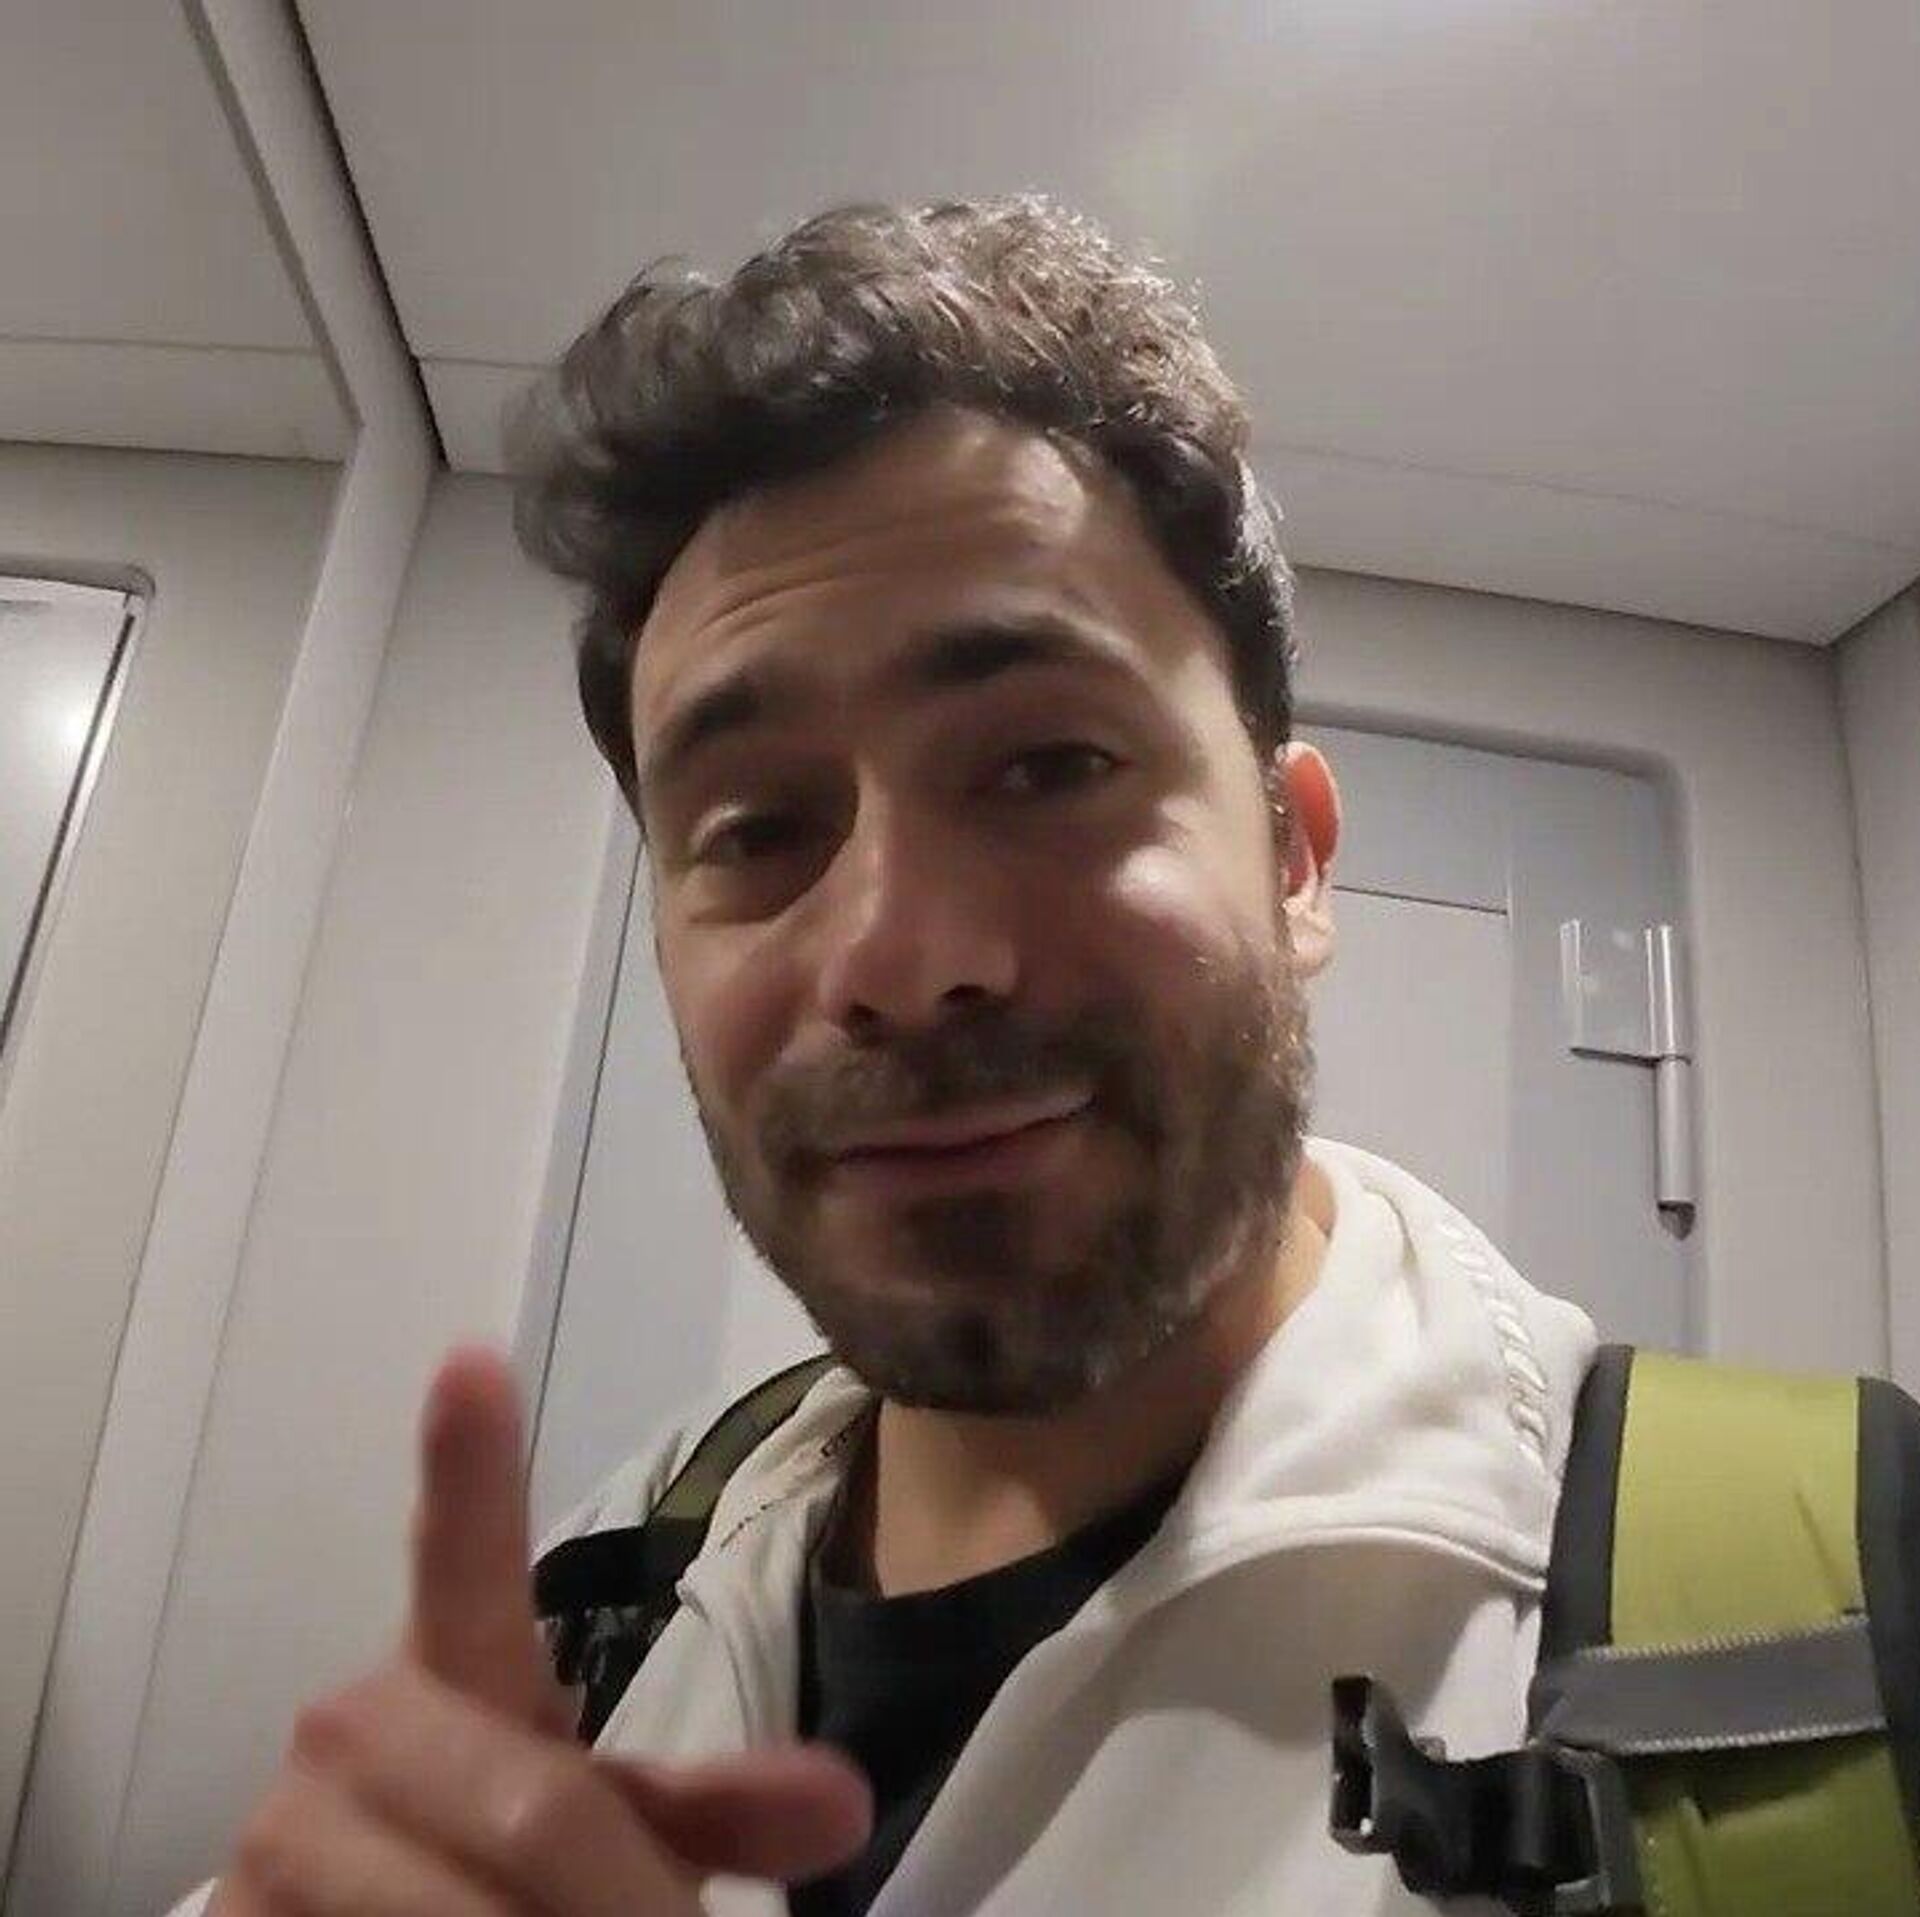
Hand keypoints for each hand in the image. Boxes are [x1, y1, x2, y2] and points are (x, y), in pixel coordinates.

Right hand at [207, 1346, 870, 1912]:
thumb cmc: (500, 1858)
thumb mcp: (619, 1828)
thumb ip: (716, 1806)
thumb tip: (844, 1798)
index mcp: (457, 1670)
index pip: (466, 1561)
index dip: (471, 1468)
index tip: (472, 1360)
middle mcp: (354, 1726)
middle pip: (530, 1812)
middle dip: (604, 1887)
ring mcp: (277, 1829)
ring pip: (461, 1910)